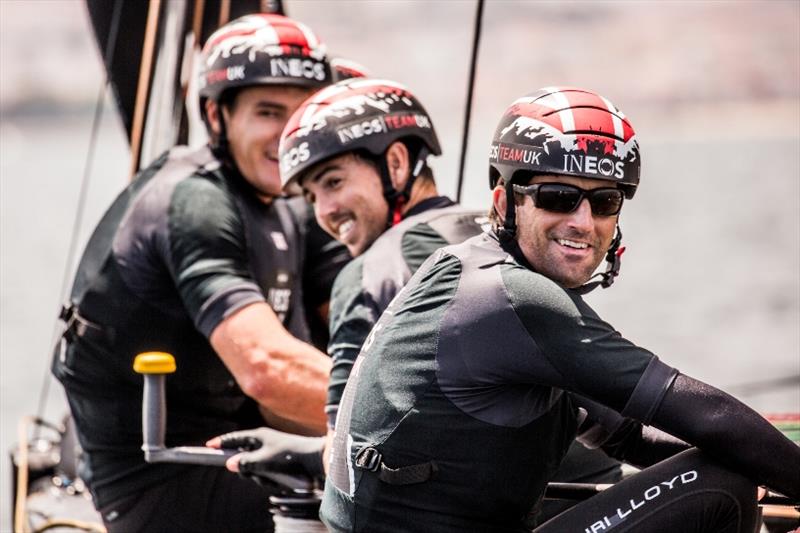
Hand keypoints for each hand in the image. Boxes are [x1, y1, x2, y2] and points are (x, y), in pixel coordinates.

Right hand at [207, 427, 325, 481]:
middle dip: (247, 469)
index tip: (209, 446)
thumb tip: (230, 463)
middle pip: (243, 458)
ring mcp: (270, 453)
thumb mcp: (264, 461)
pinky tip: (280, 479)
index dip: (221, 442)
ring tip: (274, 476)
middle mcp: (263, 442)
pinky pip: (266, 474)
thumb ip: (245, 463)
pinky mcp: (278, 463)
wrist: (316, 460)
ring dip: (261, 477)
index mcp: (259, 436)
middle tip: (255, 472)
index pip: (234, 438)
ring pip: (255, 469)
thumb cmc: (290, 456)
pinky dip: (270, 479)